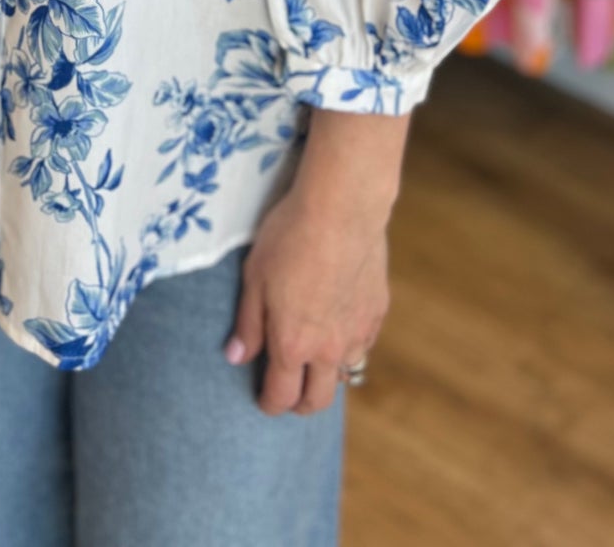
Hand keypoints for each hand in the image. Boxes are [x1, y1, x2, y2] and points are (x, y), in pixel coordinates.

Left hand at [224, 161, 391, 415]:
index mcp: (293, 345)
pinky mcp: (377, 312)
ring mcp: (357, 332)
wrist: (342, 208)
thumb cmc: (290, 238)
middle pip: (317, 401)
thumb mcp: (254, 277)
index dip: (269, 404)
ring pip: (345, 374)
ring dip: (327, 375)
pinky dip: (350, 347)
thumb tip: (236, 357)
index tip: (263, 400)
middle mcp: (329, 349)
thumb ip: (248, 323)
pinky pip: (363, 344)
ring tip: (314, 361)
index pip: (281, 396)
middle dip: (300, 404)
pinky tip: (339, 329)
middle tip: (289, 393)